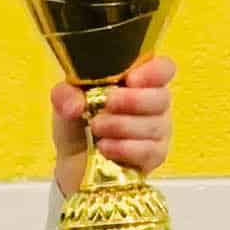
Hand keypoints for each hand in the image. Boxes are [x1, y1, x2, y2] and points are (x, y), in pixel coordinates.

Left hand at [52, 55, 175, 194]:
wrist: (73, 161)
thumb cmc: (78, 123)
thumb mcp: (66, 102)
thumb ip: (65, 95)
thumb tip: (74, 106)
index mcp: (139, 79)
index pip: (164, 68)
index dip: (154, 72)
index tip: (131, 79)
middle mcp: (154, 103)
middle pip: (162, 97)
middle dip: (133, 100)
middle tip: (108, 103)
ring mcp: (158, 130)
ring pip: (155, 125)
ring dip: (122, 125)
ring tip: (96, 127)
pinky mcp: (154, 156)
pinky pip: (149, 151)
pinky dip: (125, 148)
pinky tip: (105, 147)